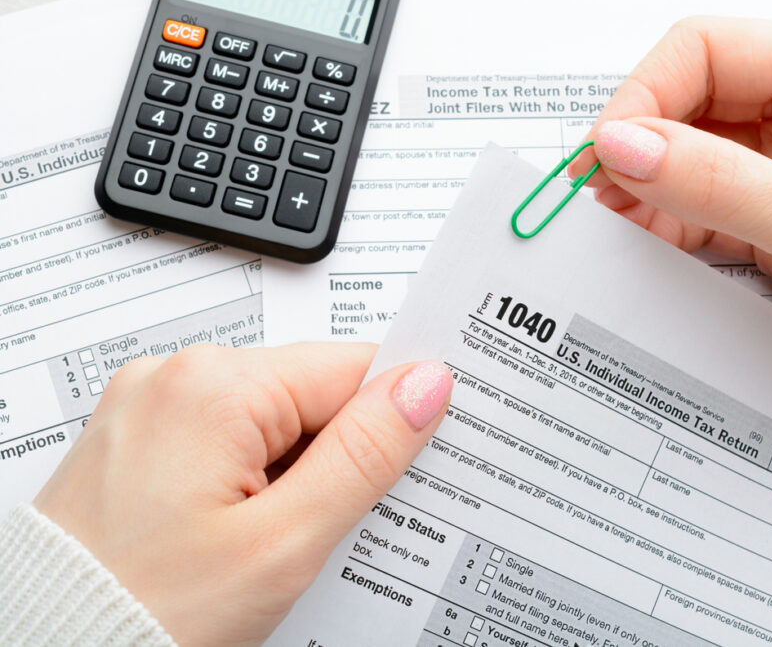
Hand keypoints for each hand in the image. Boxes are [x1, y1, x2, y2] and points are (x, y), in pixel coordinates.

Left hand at [33, 344, 451, 644]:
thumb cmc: (146, 610)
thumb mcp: (283, 541)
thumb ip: (364, 454)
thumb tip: (424, 383)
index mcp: (213, 384)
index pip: (350, 369)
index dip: (391, 421)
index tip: (405, 469)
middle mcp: (175, 377)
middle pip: (307, 395)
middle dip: (335, 458)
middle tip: (323, 532)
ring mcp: (150, 407)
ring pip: (268, 421)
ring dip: (292, 475)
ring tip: (270, 546)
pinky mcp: (138, 438)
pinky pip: (223, 439)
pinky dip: (249, 478)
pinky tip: (239, 535)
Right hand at [570, 17, 771, 364]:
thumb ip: (715, 182)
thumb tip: (622, 145)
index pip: (707, 50)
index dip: (646, 96)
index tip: (608, 153)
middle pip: (691, 100)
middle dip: (640, 143)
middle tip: (603, 193)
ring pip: (692, 154)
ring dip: (651, 184)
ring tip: (623, 221)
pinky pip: (707, 204)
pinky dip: (673, 221)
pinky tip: (653, 240)